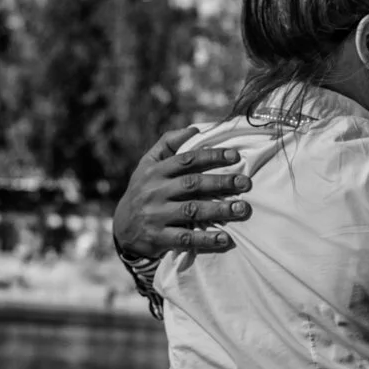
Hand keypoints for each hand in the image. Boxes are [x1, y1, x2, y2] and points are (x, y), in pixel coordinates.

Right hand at [111, 127, 251, 257]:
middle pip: (192, 184)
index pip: (186, 160)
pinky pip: (185, 238)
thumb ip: (168, 145)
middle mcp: (154, 192)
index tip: (235, 156)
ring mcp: (156, 216)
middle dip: (220, 182)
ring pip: (191, 210)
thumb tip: (195, 129)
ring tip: (242, 209)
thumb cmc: (143, 190)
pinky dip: (206, 239)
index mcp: (155, 172)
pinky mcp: (158, 238)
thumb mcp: (147, 165)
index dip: (211, 156)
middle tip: (245, 183)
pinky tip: (225, 239)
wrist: (122, 228)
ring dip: (218, 210)